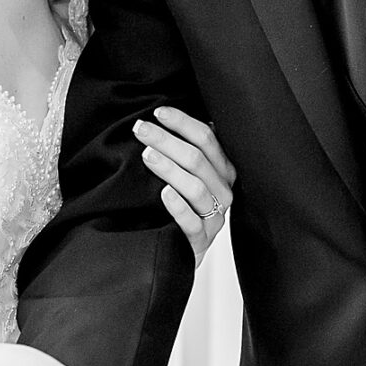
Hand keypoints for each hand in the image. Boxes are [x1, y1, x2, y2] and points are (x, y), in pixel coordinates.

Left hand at [134, 106, 235, 259]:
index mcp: (222, 172)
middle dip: (168, 141)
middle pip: (198, 160)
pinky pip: (192, 223)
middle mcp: (223, 192)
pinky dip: (178, 206)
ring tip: (147, 155)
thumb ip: (186, 152)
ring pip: (196, 188)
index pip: (208, 140)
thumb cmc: (182, 208)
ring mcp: (214, 218)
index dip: (183, 123)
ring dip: (170, 168)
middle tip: (142, 130)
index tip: (159, 113)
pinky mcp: (200, 241)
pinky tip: (163, 193)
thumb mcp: (188, 177)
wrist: (179, 252)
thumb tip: (164, 119)